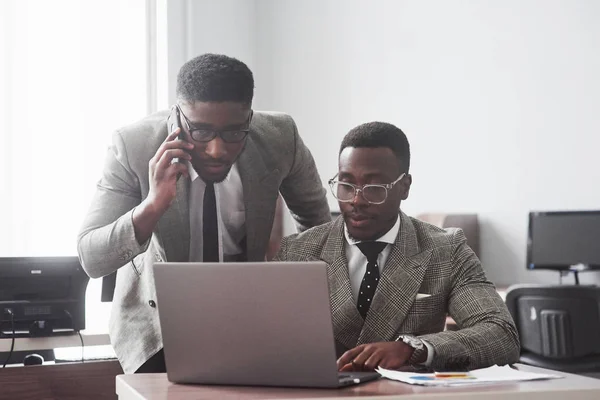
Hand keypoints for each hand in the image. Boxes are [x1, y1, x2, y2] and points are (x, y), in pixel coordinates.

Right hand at [132, 128, 192, 244]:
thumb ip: (172, 164)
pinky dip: (184, 169)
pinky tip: (187, 176)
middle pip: (167, 145)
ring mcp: (159, 169)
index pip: (163, 144)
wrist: (156, 202)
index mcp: (154, 161)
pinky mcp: (165, 177)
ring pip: (170, 153)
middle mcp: (155, 163)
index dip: (171, 135)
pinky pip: (176, 166)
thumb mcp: (166, 173)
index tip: (179, 129)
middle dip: (180, 143)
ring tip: (190, 158)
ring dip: (182, 153)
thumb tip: (184, 157)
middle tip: (191, 146)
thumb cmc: (163, 188)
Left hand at [337, 341, 416, 371]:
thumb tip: (344, 369)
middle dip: (356, 370)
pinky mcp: (387, 360)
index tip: (335, 368)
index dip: (341, 361)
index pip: (349, 353)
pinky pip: (378, 368)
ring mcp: (378, 353)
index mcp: (364, 347)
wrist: (401, 348)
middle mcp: (370, 349)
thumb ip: (357, 359)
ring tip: (373, 370)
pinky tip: (379, 370)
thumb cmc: (383, 352)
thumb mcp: (369, 353)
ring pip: (367, 366)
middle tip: (360, 372)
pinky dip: (377, 371)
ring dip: (368, 371)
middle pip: (357, 362)